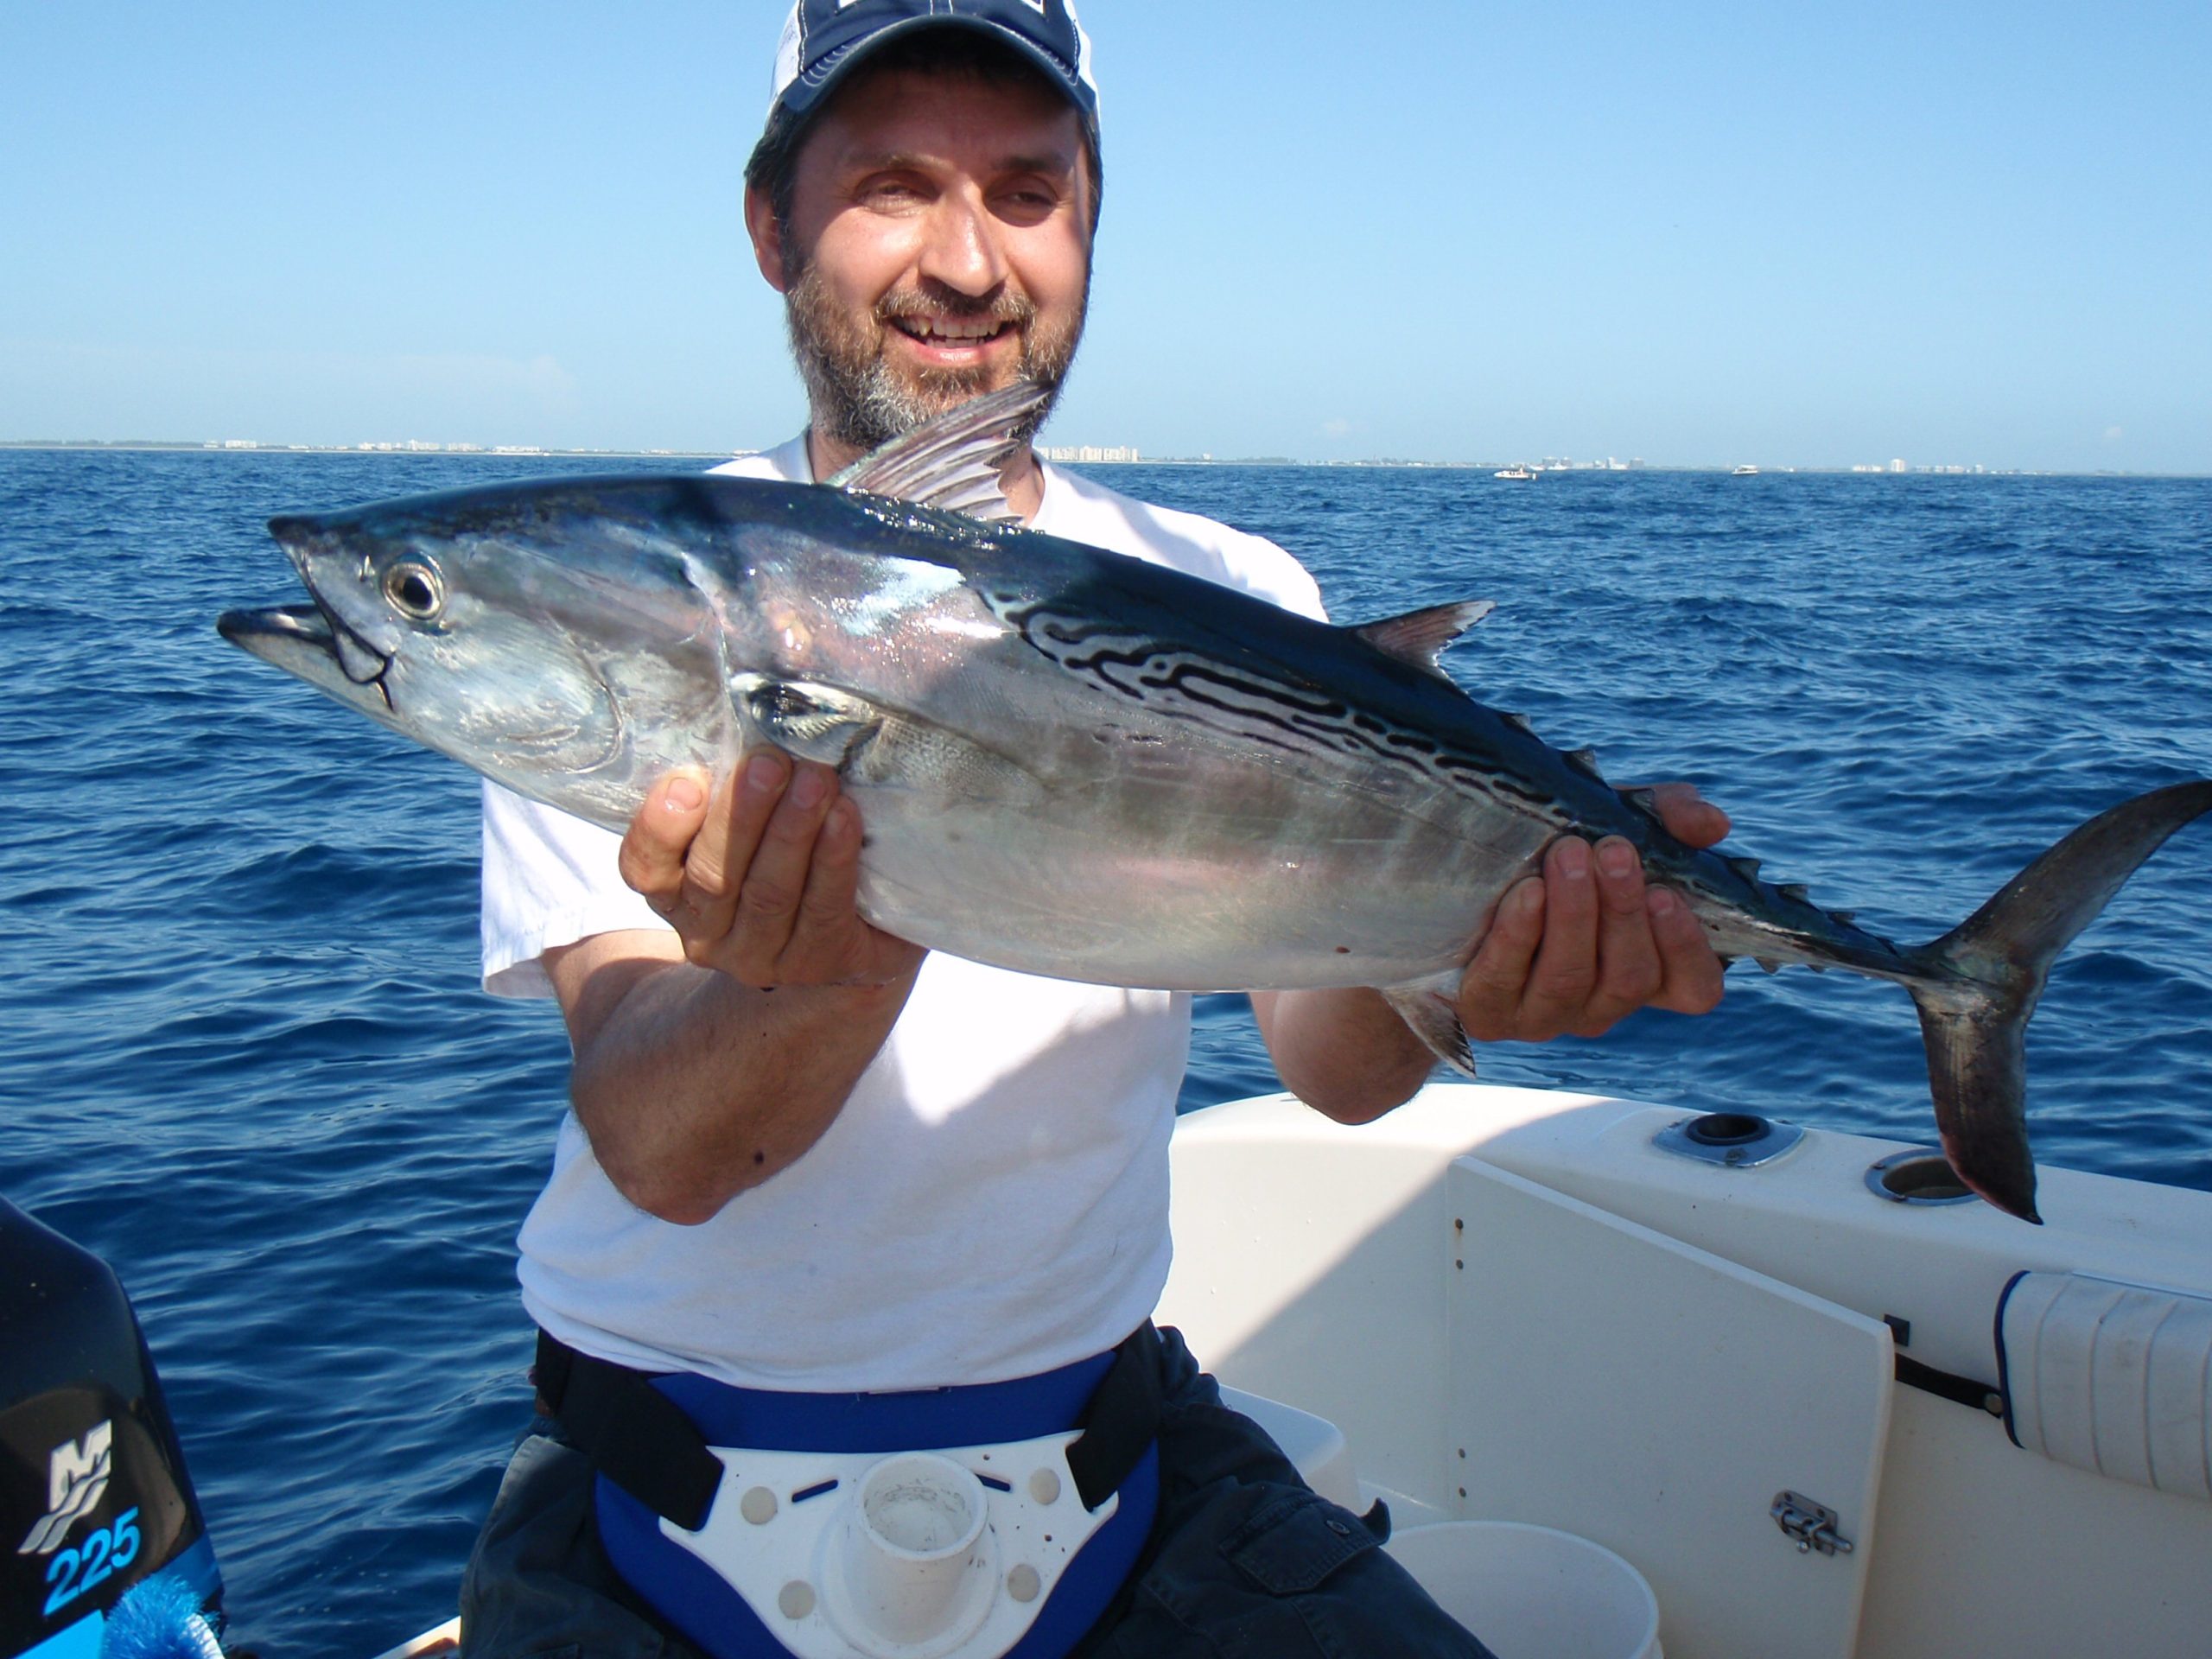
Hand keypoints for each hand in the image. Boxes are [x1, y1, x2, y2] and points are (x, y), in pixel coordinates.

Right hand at [617, 752, 924, 988]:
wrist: (854, 935)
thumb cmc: (790, 855)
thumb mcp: (748, 824)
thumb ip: (732, 787)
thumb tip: (753, 718)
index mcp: (676, 892)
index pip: (645, 868)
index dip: (660, 826)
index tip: (688, 778)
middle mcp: (710, 932)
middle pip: (714, 877)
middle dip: (742, 815)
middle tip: (770, 762)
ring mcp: (764, 956)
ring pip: (770, 893)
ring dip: (792, 830)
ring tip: (815, 779)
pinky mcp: (822, 962)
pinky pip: (824, 909)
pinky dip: (834, 860)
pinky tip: (844, 818)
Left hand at [1458, 782, 1728, 1042]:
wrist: (1447, 885)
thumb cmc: (1547, 854)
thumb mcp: (1606, 825)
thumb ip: (1664, 819)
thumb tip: (1712, 823)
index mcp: (1642, 967)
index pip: (1694, 987)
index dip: (1688, 949)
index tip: (1666, 893)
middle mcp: (1600, 1003)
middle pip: (1630, 977)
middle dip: (1622, 911)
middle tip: (1613, 850)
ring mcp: (1544, 1015)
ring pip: (1571, 980)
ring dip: (1574, 915)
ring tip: (1567, 853)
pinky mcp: (1488, 1013)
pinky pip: (1506, 981)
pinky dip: (1519, 935)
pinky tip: (1525, 892)